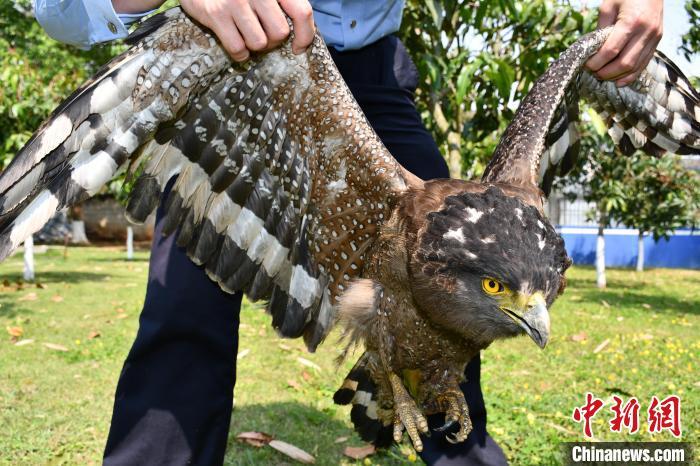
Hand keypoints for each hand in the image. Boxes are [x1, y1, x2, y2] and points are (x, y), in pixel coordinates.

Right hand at [179, 0, 314, 61]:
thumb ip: (282, 4)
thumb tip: (301, 34)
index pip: (301, 12)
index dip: (305, 35)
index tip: (298, 47)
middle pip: (280, 33)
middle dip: (272, 42)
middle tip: (262, 36)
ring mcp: (235, 1)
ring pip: (259, 43)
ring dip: (253, 46)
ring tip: (246, 35)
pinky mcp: (216, 13)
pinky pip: (237, 48)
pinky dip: (238, 52)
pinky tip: (234, 41)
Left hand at [585, 0, 662, 86]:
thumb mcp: (608, 6)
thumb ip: (601, 28)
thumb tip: (592, 50)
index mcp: (632, 22)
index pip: (611, 51)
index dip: (596, 62)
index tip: (586, 65)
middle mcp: (646, 31)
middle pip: (624, 63)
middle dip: (606, 73)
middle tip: (593, 72)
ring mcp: (654, 37)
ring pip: (635, 67)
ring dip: (617, 76)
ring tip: (603, 76)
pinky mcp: (657, 41)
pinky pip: (644, 63)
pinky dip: (630, 75)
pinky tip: (619, 80)